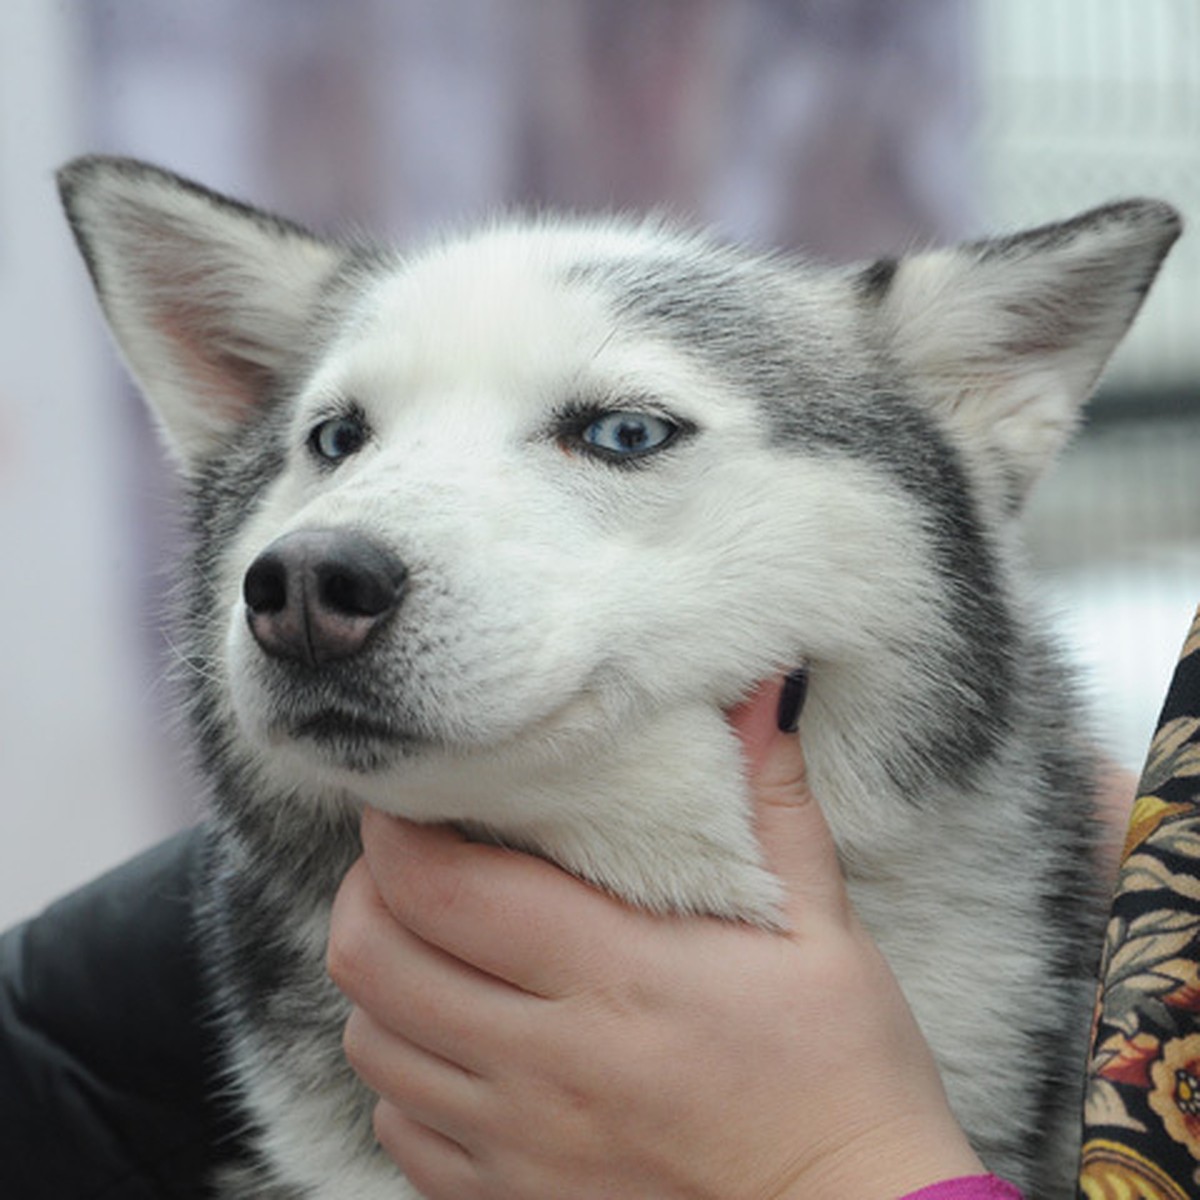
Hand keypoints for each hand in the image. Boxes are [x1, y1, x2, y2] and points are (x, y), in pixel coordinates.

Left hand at [327, 680, 984, 1198]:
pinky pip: (401, 1132)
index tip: (414, 798)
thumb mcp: (825, 925)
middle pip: (375, 961)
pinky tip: (459, 1041)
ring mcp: (521, 1143)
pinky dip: (406, 1075)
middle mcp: (549, 1062)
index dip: (398, 829)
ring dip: (382, 981)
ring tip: (430, 944)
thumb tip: (765, 686)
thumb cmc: (842, 1069)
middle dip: (367, 892)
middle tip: (407, 861)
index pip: (442, 888)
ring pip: (373, 1046)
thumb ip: (774, 800)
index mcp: (619, 973)